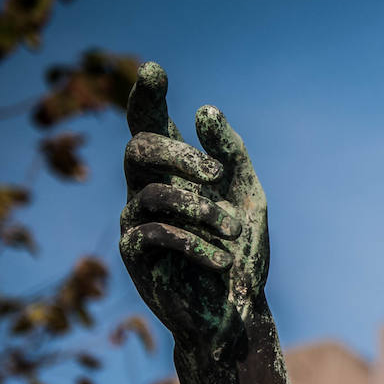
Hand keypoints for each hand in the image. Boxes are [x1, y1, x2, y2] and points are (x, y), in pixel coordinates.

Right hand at [119, 62, 268, 355]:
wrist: (238, 313)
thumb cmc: (241, 254)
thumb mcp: (248, 199)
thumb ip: (230, 156)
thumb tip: (205, 110)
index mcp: (174, 173)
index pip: (150, 125)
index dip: (147, 98)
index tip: (155, 70)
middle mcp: (147, 190)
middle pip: (140, 147)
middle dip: (180, 155)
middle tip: (218, 174)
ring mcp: (135, 221)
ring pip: (155, 192)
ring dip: (202, 209)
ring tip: (232, 231)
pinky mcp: (135, 255)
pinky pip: (156, 232)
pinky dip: (195, 244)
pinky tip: (221, 260)